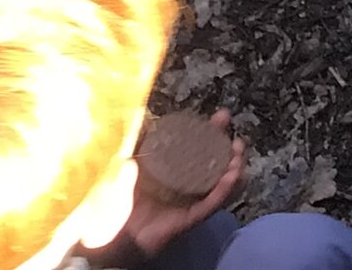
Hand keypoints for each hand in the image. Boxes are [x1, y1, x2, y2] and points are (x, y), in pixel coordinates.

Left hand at [123, 111, 245, 257]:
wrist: (112, 235)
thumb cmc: (118, 202)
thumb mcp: (127, 168)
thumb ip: (136, 147)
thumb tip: (145, 120)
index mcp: (174, 172)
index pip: (199, 148)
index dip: (212, 132)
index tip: (222, 116)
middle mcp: (187, 186)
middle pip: (216, 164)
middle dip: (229, 148)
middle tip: (235, 136)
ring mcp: (191, 202)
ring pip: (221, 184)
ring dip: (234, 168)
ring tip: (238, 154)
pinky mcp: (191, 218)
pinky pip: (212, 203)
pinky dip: (224, 190)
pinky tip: (232, 176)